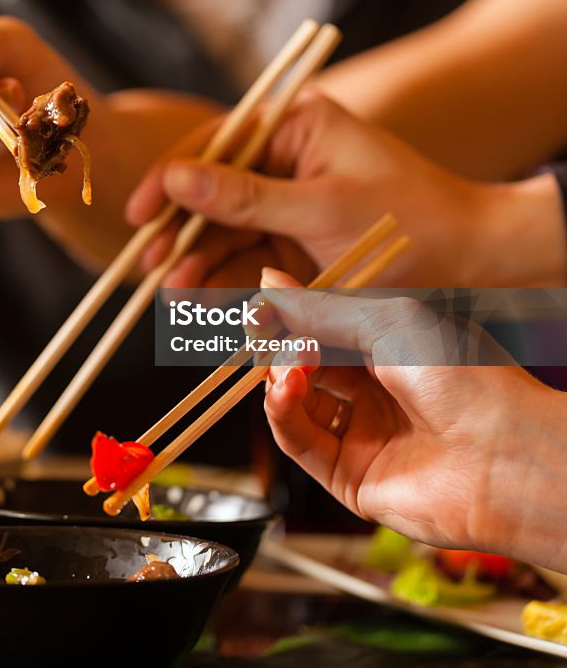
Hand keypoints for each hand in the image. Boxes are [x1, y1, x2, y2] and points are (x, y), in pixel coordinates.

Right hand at [128, 93, 504, 287]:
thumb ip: (244, 198)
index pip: (216, 145)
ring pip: (227, 228)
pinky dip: (226, 276)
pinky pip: (249, 254)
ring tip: (175, 293)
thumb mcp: (320, 208)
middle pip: (214, 190)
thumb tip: (173, 178)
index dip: (171, 179)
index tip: (140, 215)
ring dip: (199, 259)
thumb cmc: (406, 219)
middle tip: (149, 264)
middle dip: (182, 229)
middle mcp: (286, 156)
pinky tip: (202, 297)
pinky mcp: (296, 237)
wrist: (470, 261)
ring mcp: (290, 199)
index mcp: (294, 125)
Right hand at [260, 268, 566, 569]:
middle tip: (266, 335)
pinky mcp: (349, 477)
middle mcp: (374, 391)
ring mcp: (362, 434)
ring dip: (281, 381)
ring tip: (288, 368)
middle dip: (282, 349)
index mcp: (390, 348)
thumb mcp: (385, 322)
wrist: (503, 454)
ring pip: (296, 404)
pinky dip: (282, 415)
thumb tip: (268, 284)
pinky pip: (300, 443)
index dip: (289, 318)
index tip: (257, 306)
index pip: (323, 329)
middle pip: (305, 366)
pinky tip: (285, 392)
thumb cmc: (462, 377)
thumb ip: (320, 308)